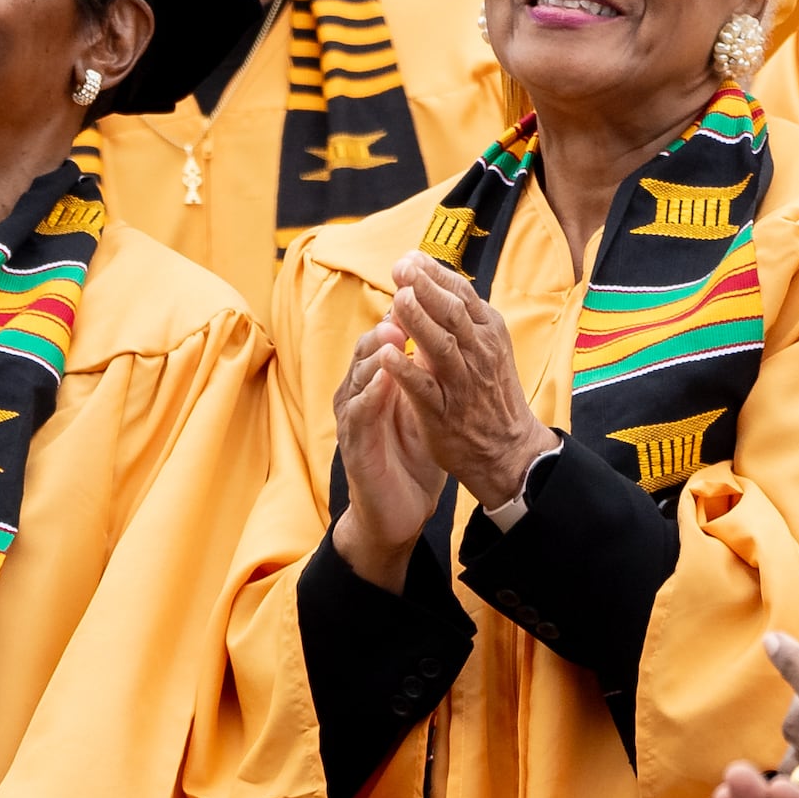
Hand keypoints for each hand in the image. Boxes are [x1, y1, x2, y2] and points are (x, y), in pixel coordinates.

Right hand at [329, 314, 447, 591]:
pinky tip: (384, 376)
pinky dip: (371, 391)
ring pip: (359, 374)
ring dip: (377, 349)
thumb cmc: (408, 458)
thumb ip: (426, 374)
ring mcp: (354, 418)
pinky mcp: (354, 445)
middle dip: (389, 319)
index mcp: (378, 382)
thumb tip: (445, 335)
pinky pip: (360, 413)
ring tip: (395, 328)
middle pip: (370, 347)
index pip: (388, 338)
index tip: (423, 285)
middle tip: (406, 293)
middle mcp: (360, 394)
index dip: (404, 311)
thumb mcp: (422, 408)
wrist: (395, 512)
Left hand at [380, 254, 557, 514]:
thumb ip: (457, 317)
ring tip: (396, 299)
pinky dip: (404, 370)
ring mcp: (462, 382)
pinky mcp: (443, 411)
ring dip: (418, 321)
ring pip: (441, 346)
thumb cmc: (488, 391)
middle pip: (452, 313)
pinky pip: (423, 388)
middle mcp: (479, 353)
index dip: (435, 274)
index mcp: (488, 333)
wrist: (509, 448)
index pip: (462, 295)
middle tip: (400, 267)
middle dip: (425, 288)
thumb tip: (422, 279)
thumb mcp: (484, 346)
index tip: (409, 256)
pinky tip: (385, 355)